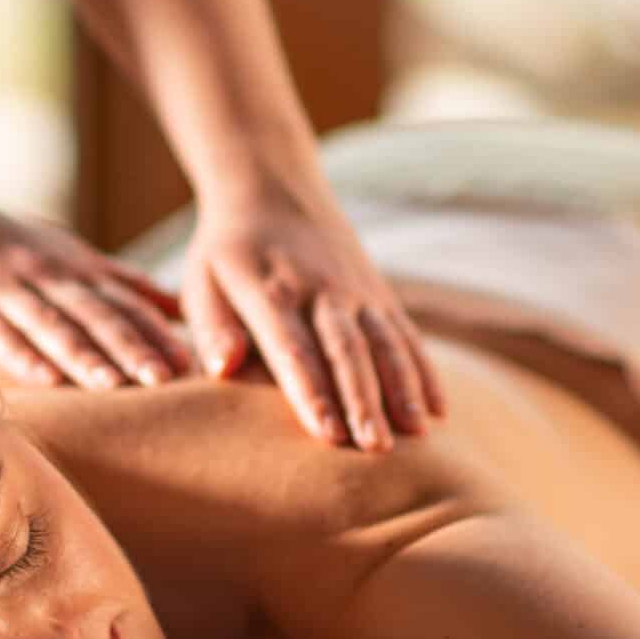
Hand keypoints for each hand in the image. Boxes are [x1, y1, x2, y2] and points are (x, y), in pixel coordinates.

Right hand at [0, 187, 194, 391]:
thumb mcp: (62, 250)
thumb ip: (116, 280)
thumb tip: (176, 306)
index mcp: (72, 266)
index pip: (123, 301)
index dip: (158, 330)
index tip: (197, 360)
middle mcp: (45, 275)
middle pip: (95, 314)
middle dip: (133, 346)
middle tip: (169, 378)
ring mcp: (2, 288)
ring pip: (50, 323)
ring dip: (85, 354)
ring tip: (116, 385)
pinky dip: (19, 354)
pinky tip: (42, 378)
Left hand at [179, 173, 446, 451]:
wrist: (271, 189)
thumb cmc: (228, 251)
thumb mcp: (202, 279)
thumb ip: (212, 325)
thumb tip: (223, 368)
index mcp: (269, 290)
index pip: (293, 347)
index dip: (312, 392)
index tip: (327, 435)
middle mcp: (320, 289)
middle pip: (346, 350)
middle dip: (363, 400)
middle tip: (376, 449)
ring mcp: (355, 290)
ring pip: (384, 342)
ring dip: (402, 388)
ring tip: (416, 434)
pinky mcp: (378, 293)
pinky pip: (406, 334)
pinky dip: (423, 371)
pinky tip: (437, 410)